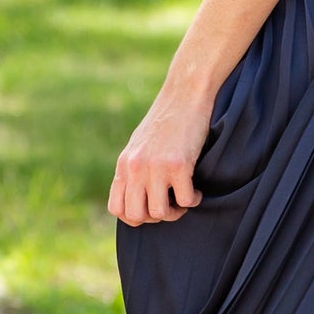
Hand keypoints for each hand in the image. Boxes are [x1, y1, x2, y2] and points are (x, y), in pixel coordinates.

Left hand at [109, 79, 215, 225]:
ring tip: (184, 198)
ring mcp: (156, 166)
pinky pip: (186, 201)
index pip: (116, 209)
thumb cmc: (166, 121)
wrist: (185, 94)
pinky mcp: (179, 164)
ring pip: (160, 213)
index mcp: (124, 164)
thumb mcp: (140, 146)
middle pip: (136, 216)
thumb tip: (138, 200)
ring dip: (176, 212)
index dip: (135, 217)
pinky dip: (194, 200)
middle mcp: (136, 167)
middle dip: (155, 218)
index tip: (151, 208)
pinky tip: (197, 189)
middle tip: (169, 205)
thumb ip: (134, 170)